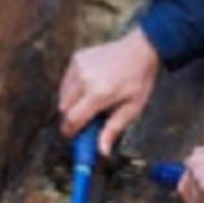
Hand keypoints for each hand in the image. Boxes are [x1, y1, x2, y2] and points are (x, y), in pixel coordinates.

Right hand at [58, 29, 159, 155]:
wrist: (140, 50)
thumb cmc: (139, 81)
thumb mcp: (132, 108)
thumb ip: (113, 130)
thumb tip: (102, 153)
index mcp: (99, 93)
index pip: (73, 119)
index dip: (70, 131)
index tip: (72, 137)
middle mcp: (84, 79)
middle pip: (64, 108)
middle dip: (71, 118)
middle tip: (86, 120)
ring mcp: (78, 66)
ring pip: (62, 95)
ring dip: (71, 103)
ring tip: (92, 102)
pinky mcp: (77, 59)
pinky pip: (67, 81)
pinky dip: (73, 89)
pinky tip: (91, 87)